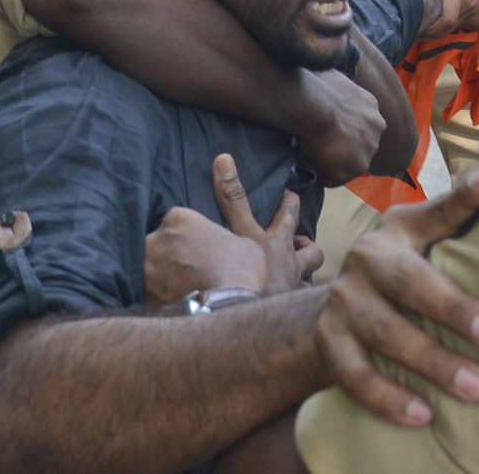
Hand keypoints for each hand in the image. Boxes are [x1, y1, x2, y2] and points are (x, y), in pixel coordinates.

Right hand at [144, 154, 323, 305]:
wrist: (244, 316)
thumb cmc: (223, 290)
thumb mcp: (199, 256)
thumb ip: (183, 235)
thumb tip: (166, 222)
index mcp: (252, 239)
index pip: (235, 202)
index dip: (228, 182)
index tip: (224, 162)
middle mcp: (278, 253)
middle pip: (290, 221)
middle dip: (290, 207)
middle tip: (289, 200)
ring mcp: (292, 274)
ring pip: (312, 254)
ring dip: (308, 252)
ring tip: (304, 251)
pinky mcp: (298, 298)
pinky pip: (310, 291)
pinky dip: (307, 292)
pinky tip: (305, 298)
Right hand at [295, 69, 384, 186]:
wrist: (313, 103)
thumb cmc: (315, 86)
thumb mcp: (331, 77)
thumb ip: (335, 85)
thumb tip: (324, 69)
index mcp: (371, 105)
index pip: (361, 125)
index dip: (343, 131)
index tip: (328, 130)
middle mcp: (377, 127)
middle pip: (360, 145)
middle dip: (343, 148)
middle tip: (318, 143)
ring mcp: (369, 148)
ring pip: (350, 163)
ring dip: (332, 162)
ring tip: (311, 151)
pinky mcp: (357, 167)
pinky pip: (335, 178)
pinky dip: (322, 174)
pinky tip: (308, 160)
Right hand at [314, 165, 478, 426]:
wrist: (329, 313)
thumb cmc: (398, 272)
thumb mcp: (420, 238)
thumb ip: (456, 216)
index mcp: (396, 232)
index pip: (434, 214)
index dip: (463, 198)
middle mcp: (365, 261)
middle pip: (410, 283)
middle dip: (455, 311)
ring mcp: (343, 303)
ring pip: (387, 334)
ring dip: (433, 363)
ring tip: (477, 389)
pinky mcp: (329, 344)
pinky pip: (357, 376)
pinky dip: (389, 398)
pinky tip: (424, 415)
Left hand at [399, 0, 478, 38]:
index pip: (446, 19)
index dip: (430, 29)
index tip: (415, 28)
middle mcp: (467, 1)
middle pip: (447, 27)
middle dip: (429, 32)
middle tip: (412, 31)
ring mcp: (473, 6)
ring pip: (453, 27)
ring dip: (438, 30)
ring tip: (420, 29)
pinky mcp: (474, 8)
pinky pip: (459, 22)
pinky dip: (446, 25)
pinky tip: (434, 23)